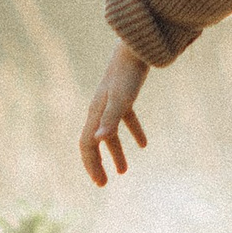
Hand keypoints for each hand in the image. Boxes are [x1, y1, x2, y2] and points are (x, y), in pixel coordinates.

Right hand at [80, 49, 150, 185]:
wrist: (136, 49)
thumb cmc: (127, 76)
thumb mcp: (120, 101)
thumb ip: (109, 121)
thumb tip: (97, 141)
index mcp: (95, 113)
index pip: (87, 145)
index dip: (91, 165)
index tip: (100, 182)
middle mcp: (99, 110)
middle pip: (94, 142)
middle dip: (98, 163)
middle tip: (104, 183)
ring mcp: (111, 103)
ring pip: (110, 133)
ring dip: (116, 152)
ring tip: (124, 171)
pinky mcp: (125, 96)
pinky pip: (126, 120)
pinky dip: (133, 133)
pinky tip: (144, 144)